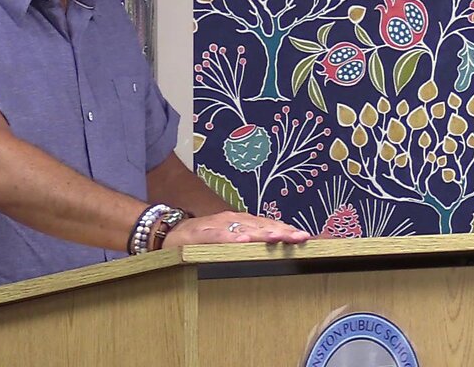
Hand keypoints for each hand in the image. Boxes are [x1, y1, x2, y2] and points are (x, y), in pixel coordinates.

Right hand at [161, 211, 311, 248]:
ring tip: (279, 237)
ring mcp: (215, 225)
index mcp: (240, 222)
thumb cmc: (200, 239)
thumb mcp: (226, 239)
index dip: (286, 229)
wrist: (166, 232)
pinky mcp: (199, 233)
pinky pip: (217, 235)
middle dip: (281, 231)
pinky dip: (230, 237)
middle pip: (260, 225)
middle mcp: (231, 220)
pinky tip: (243, 241)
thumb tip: (273, 252)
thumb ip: (247, 244)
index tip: (307, 237)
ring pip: (242, 227)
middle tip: (301, 237)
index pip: (268, 224)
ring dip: (261, 232)